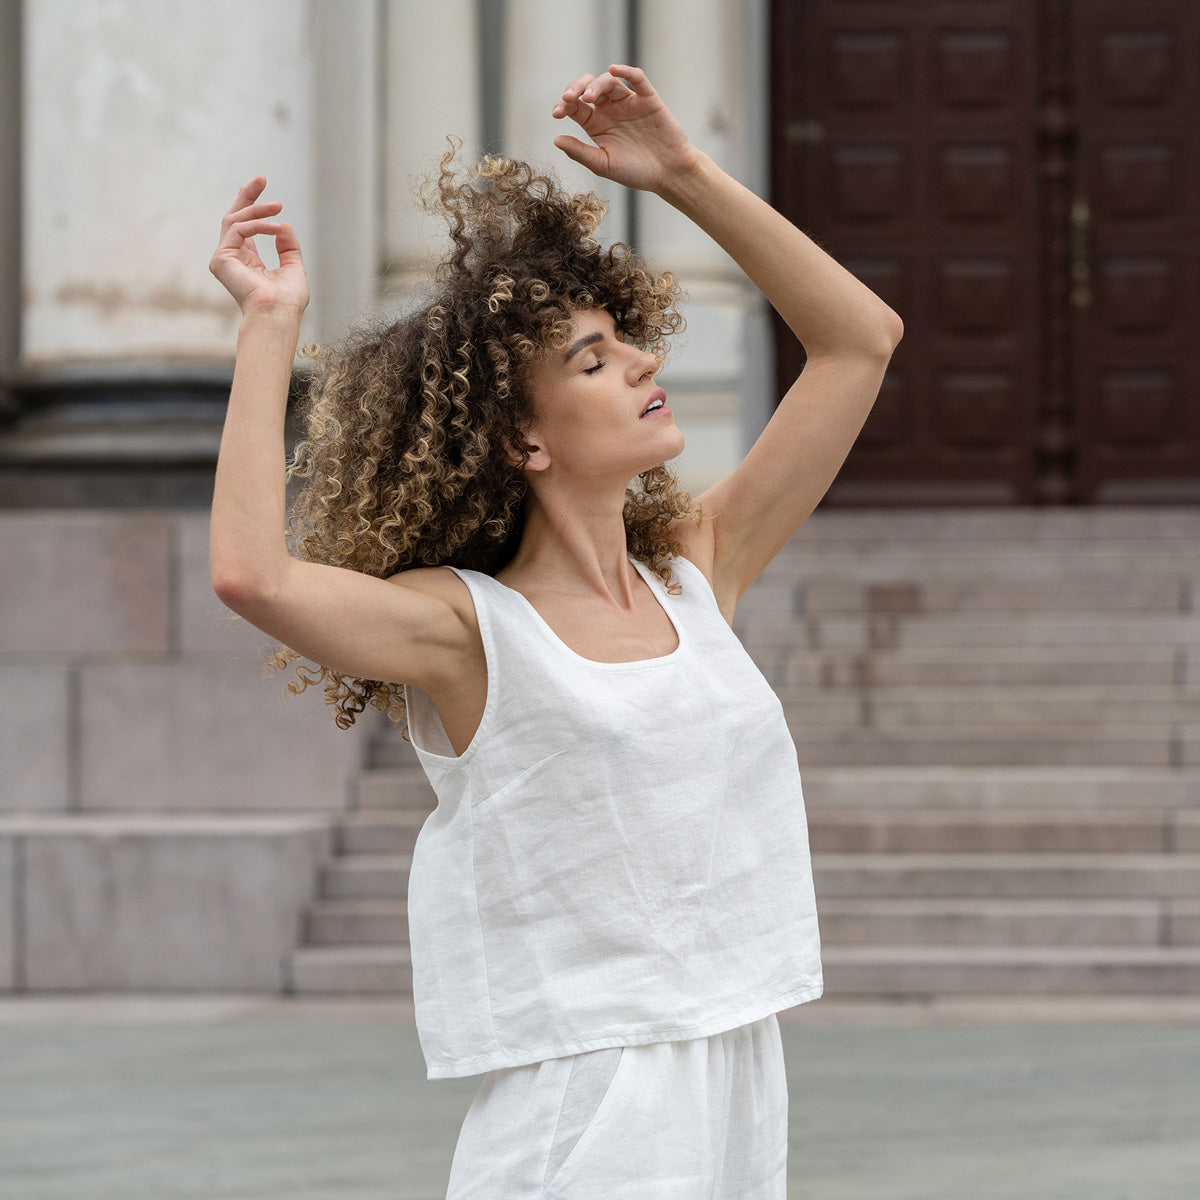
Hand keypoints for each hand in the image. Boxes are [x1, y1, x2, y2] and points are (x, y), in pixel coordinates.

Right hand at [209, 176, 308, 318]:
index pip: (245, 228)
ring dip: (258, 210)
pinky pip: (238, 230)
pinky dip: (258, 225)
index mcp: (247, 261)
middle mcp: (232, 258)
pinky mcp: (220, 259)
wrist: (279, 314)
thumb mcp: (293, 267)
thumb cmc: (288, 300)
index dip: (251, 206)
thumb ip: (287, 246)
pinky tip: (275, 227)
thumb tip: (284, 225)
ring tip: (279, 205)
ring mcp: (223, 258)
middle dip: (247, 197)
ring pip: (235, 221)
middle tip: (261, 178)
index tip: (259, 187)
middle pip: (234, 218)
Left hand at [551, 65, 698, 193]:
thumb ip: (580, 152)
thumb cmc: (636, 173)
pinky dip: (626, 72)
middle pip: (588, 88)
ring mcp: (629, 103)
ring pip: (609, 82)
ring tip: (589, 97)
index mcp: (597, 125)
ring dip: (596, 85)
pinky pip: (637, 79)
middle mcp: (611, 110)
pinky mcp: (648, 99)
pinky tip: (614, 70)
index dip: (564, 105)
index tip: (557, 112)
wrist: (668, 174)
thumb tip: (556, 139)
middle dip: (576, 88)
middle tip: (569, 98)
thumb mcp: (603, 165)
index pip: (575, 107)